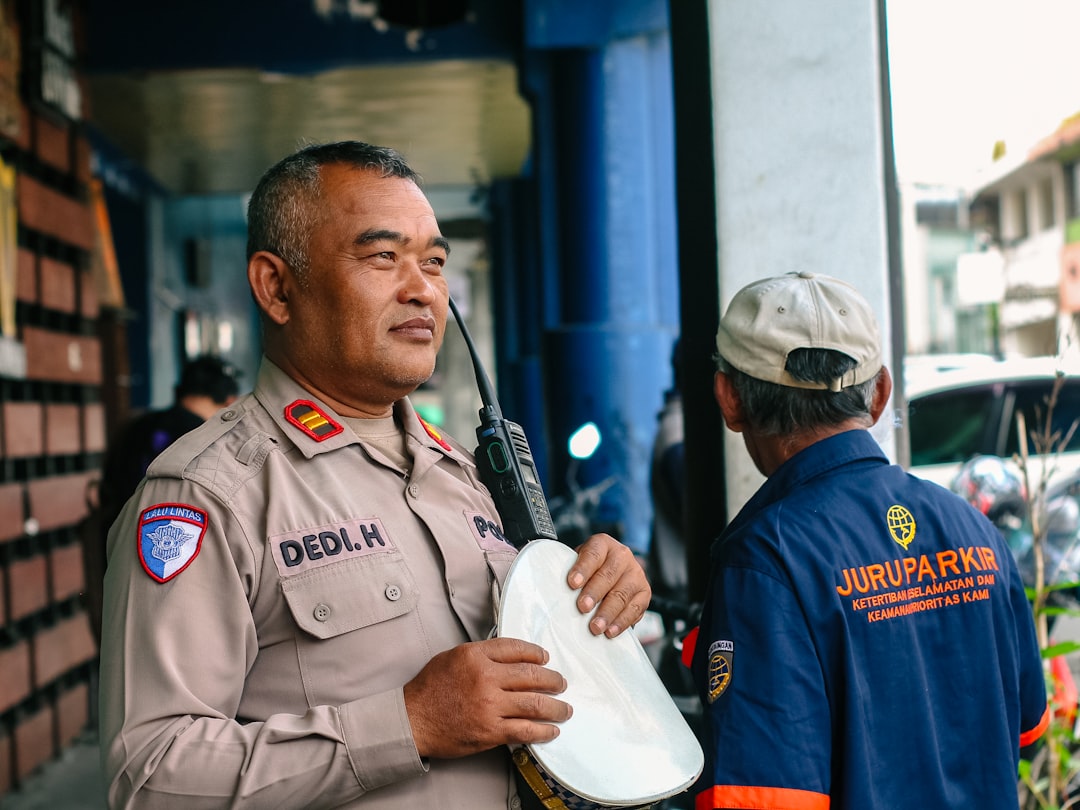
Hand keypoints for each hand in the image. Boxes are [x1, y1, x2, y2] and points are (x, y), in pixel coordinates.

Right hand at [403, 637, 570, 758]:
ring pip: (535, 703)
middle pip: (532, 675)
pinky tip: (551, 729)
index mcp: (476, 655)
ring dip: (556, 706)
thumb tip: (509, 657)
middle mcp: (486, 677)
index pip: (516, 649)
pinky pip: (525, 729)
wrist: (413, 720)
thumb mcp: (453, 657)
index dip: (536, 653)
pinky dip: (543, 730)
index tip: (545, 658)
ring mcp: (490, 705)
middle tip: (561, 683)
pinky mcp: (490, 730)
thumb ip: (481, 654)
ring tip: (564, 708)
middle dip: (553, 680)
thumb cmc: (429, 689)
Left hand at [567, 533, 650, 637]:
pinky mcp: (644, 592)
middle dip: (594, 593)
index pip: (593, 553)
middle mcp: (622, 555)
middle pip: (608, 575)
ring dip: (608, 613)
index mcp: (603, 544)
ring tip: (595, 627)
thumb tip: (555, 590)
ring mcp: (636, 573)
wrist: (613, 571)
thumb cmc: (590, 569)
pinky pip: (635, 609)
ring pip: (622, 594)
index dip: (583, 568)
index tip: (572, 583)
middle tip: (582, 608)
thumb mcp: (579, 562)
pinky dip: (622, 622)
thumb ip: (570, 571)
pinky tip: (611, 631)